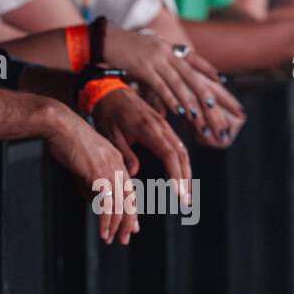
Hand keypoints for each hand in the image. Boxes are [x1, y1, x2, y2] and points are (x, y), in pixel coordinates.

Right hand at [35, 100, 138, 244]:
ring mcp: (109, 171)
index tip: (132, 225)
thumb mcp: (84, 161)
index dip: (130, 210)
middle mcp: (117, 166)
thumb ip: (92, 180)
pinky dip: (105, 221)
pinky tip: (103, 231)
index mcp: (116, 160)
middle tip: (124, 238)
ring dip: (115, 226)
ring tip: (110, 239)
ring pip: (119, 206)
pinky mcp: (99, 175)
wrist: (59, 124)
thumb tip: (96, 201)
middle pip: (129, 201)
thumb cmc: (66, 139)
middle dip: (127, 223)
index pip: (129, 190)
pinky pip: (107, 204)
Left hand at [90, 87, 192, 205]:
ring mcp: (164, 124)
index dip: (176, 175)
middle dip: (185, 179)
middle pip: (180, 154)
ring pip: (182, 150)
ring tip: (185, 193)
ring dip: (185, 171)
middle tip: (185, 202)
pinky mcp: (163, 125)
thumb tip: (134, 172)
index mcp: (148, 128)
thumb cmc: (108, 113)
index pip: (169, 154)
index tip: (179, 193)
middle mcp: (161, 126)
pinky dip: (181, 161)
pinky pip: (177, 144)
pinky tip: (179, 175)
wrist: (109, 91)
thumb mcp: (111, 134)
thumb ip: (124, 152)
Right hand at [100, 26, 242, 145]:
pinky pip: (161, 86)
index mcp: (167, 47)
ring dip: (191, 101)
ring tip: (201, 117)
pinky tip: (180, 111)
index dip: (209, 71)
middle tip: (219, 109)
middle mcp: (166, 51)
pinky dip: (172, 100)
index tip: (223, 83)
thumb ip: (159, 62)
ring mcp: (155, 58)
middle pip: (192, 76)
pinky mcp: (142, 67)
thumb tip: (169, 77)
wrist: (100, 39)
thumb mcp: (145, 51)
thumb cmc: (120, 48)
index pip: (195, 59)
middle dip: (208, 95)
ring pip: (179, 83)